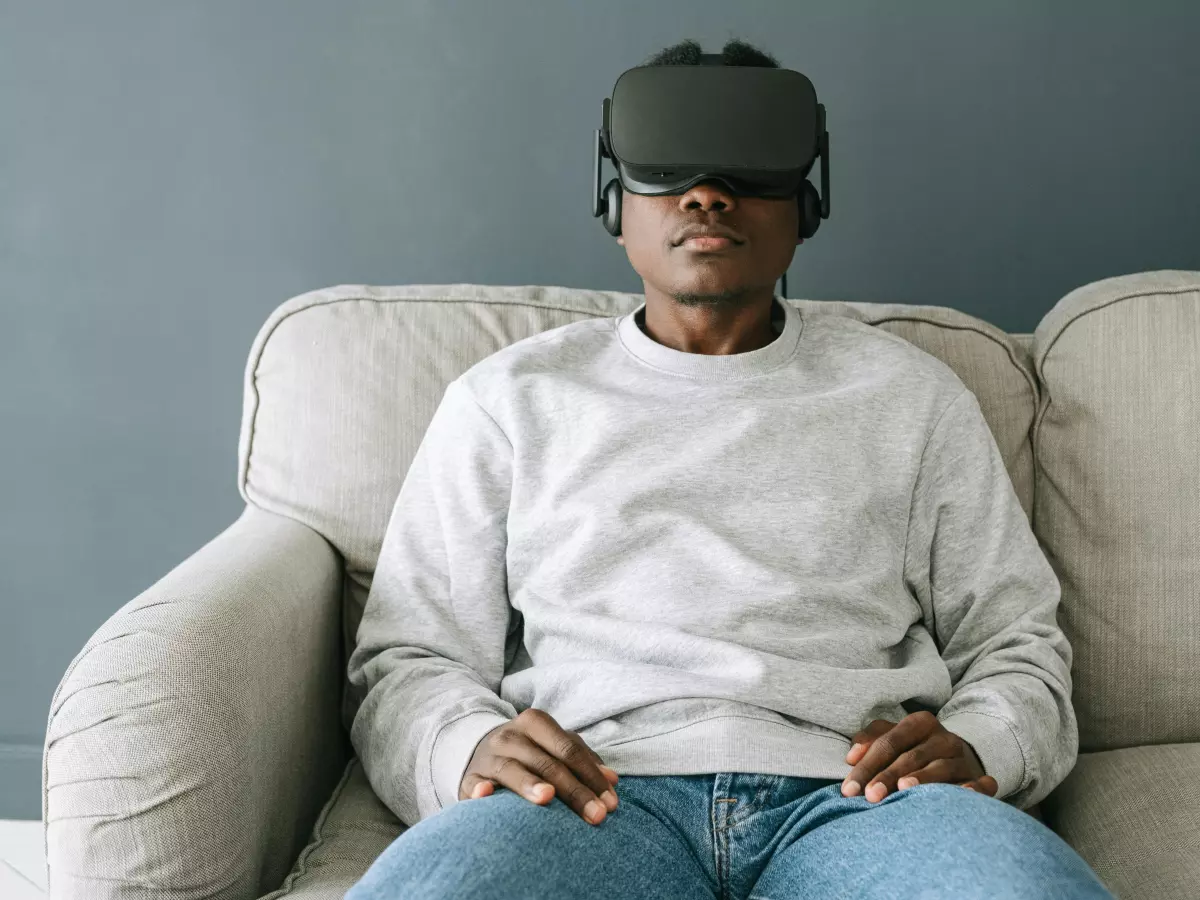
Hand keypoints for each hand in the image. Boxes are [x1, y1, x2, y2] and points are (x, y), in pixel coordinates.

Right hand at [459, 708, 620, 825]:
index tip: (612, 804)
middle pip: (548, 763)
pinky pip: (475, 784)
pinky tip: (486, 795)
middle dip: (575, 791)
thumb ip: (582, 760)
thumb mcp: (553, 748)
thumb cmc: (528, 753)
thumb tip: (613, 780)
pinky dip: (480, 789)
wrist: (480, 751)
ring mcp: (489, 756)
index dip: (593, 776)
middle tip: (597, 816)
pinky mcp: (470, 778)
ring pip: (512, 770)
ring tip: (547, 798)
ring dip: (530, 784)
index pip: (570, 749)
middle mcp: (511, 735)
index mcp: (536, 722)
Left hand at [841, 710, 998, 802]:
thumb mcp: (894, 738)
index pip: (889, 742)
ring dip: (922, 779)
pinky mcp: (980, 779)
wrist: (961, 758)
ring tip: (903, 790)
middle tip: (870, 796)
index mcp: (920, 723)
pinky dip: (972, 790)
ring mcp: (963, 759)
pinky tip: (960, 796)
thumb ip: (871, 740)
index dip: (867, 764)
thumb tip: (851, 757)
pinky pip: (979, 784)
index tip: (849, 789)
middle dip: (887, 776)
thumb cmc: (917, 749)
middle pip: (910, 757)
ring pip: (940, 768)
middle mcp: (943, 738)